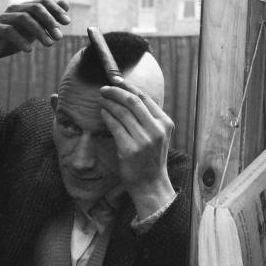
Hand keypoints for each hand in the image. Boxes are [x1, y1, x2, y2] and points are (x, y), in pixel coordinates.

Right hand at [0, 0, 70, 71]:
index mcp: (24, 7)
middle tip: (59, 36)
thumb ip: (47, 19)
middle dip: (49, 21)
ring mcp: (4, 17)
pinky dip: (21, 40)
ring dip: (39, 31)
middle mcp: (14, 9)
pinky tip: (29, 50)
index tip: (67, 22)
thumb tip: (66, 4)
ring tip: (49, 44)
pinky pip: (9, 31)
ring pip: (24, 18)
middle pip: (35, 8)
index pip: (43, 2)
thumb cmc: (11, 40)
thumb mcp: (32, 31)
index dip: (56, 10)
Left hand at [97, 78, 175, 218]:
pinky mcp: (130, 149)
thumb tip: (131, 97)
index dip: (128, 86)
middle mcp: (156, 129)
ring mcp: (144, 140)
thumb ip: (149, 118)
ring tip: (100, 100)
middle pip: (132, 101)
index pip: (145, 97)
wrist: (150, 184)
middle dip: (115, 92)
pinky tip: (101, 113)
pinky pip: (115, 127)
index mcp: (165, 123)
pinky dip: (106, 117)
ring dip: (108, 103)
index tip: (116, 80)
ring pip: (122, 113)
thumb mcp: (158, 136)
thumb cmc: (150, 159)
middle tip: (103, 89)